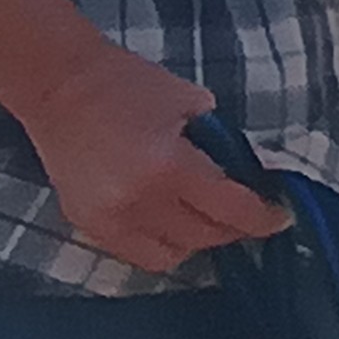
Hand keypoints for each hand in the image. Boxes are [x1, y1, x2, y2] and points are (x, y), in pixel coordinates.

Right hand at [17, 38, 293, 274]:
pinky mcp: (86, 224)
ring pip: (173, 254)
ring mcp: (108, 219)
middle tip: (246, 213)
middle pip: (205, 236)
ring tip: (208, 218)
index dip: (263, 218)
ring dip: (199, 240)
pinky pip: (137, 254)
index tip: (281, 216)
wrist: (57, 85)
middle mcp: (138, 202)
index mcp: (169, 166)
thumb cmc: (130, 85)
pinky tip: (174, 224)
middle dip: (234, 227)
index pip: (231, 210)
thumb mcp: (194, 104)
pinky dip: (163, 244)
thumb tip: (251, 175)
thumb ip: (223, 144)